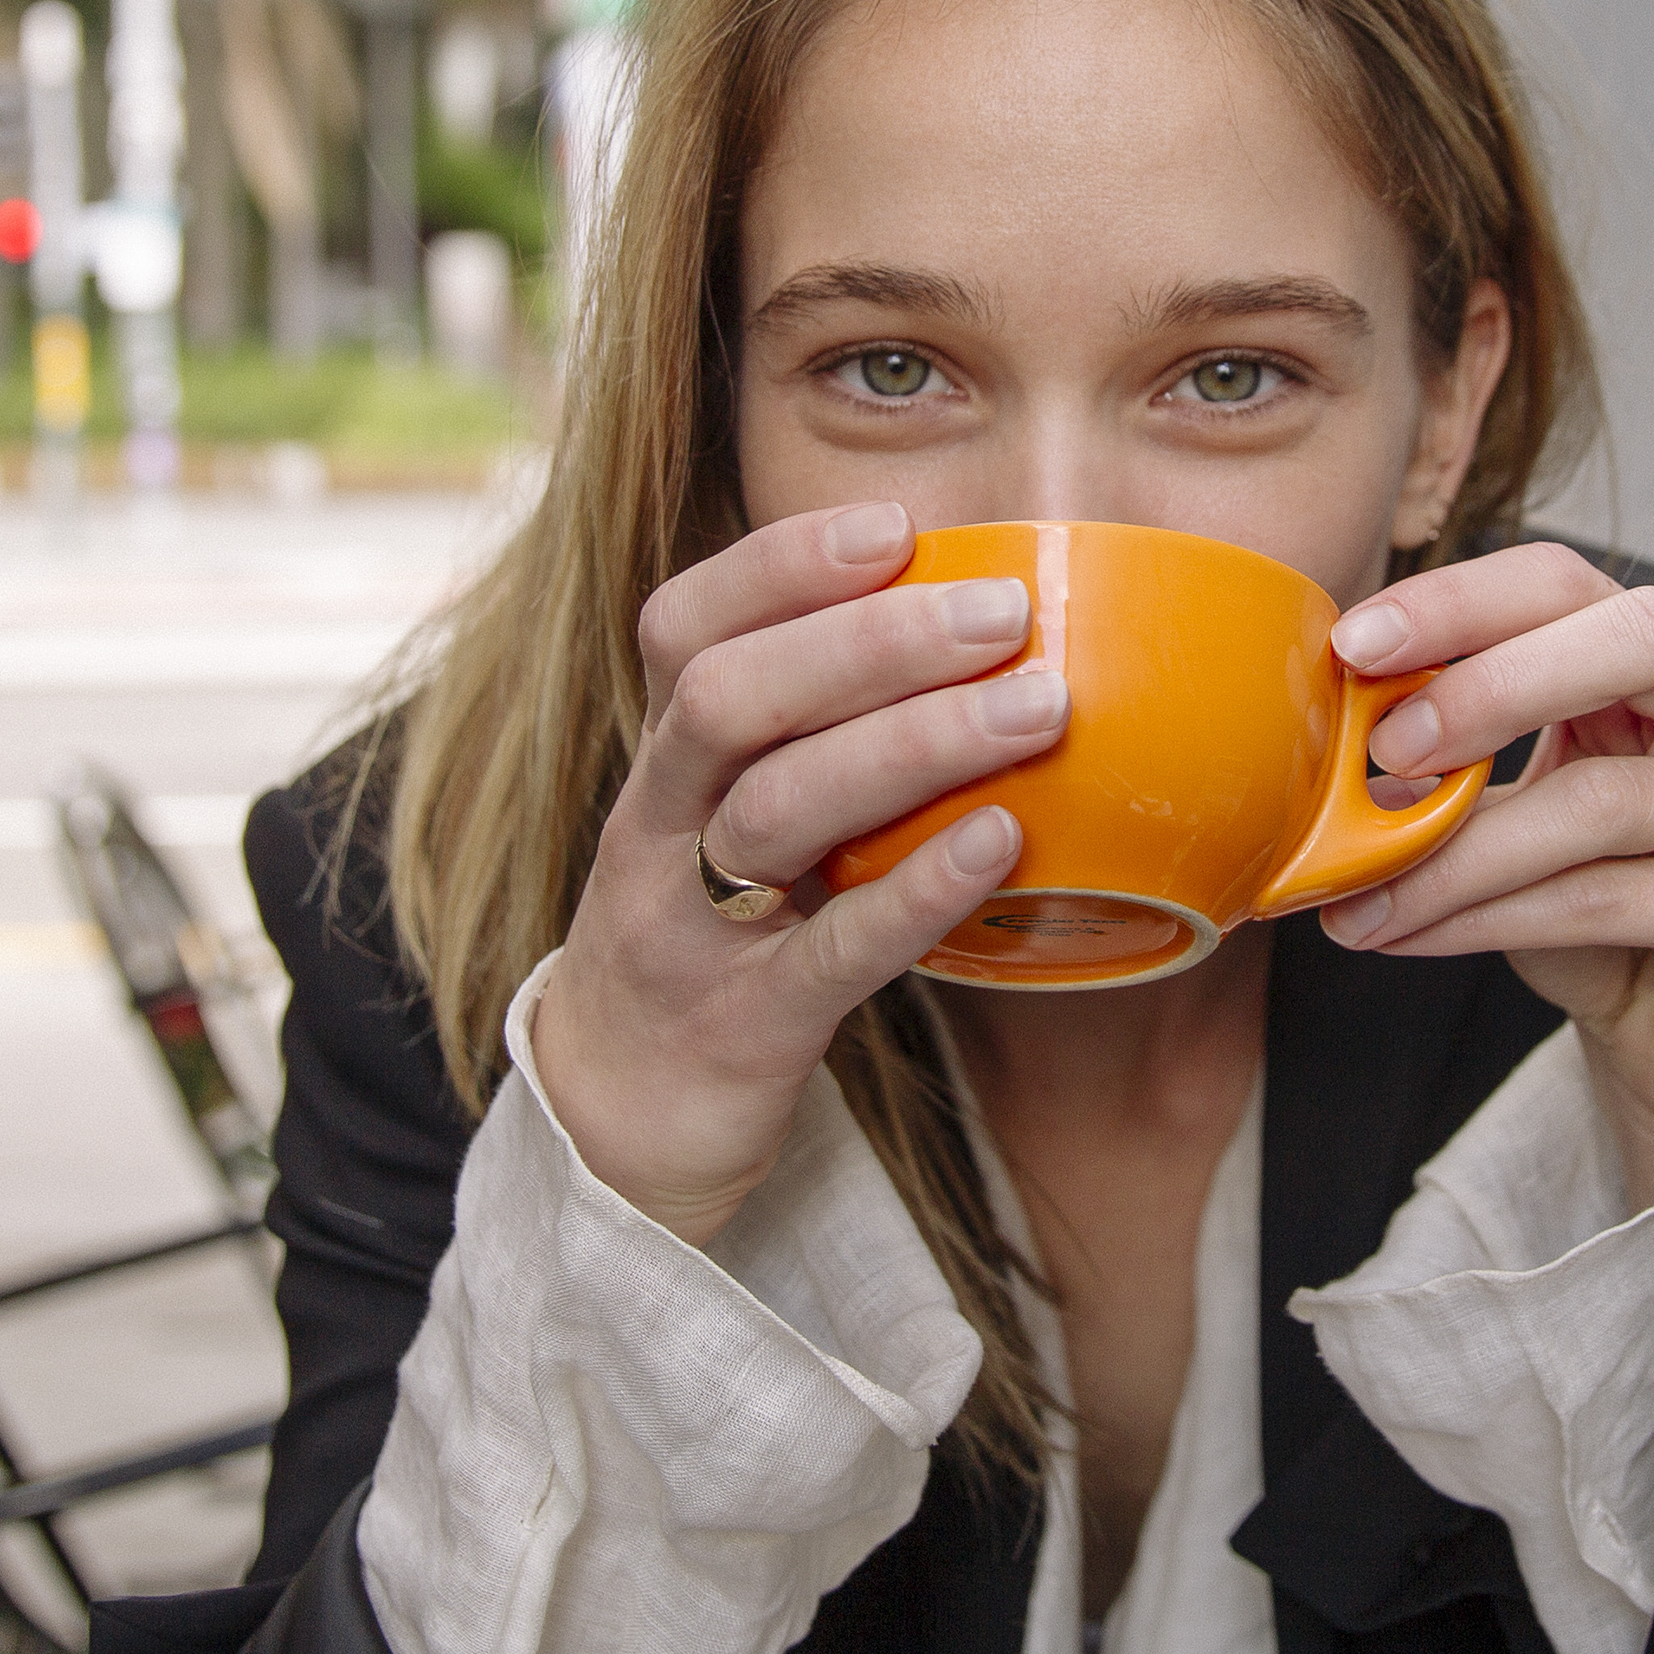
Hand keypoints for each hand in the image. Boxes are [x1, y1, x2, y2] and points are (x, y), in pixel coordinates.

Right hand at [530, 501, 1069, 1246]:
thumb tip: (978, 637)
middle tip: (1002, 613)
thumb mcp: (726, 822)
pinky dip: (915, 888)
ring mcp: (687, 928)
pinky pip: (828, 951)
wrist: (617, 1126)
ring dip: (911, 745)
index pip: (682, 629)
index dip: (779, 567)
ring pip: (776, 811)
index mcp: (662, 761)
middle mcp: (656, 827)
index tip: (894, 527)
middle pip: (732, 701)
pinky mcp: (742, 1026)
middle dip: (869, 643)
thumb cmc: (712, 940)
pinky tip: (999, 841)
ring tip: (1035, 709)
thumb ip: (809, 738)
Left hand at [1314, 545, 1653, 1204]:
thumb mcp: (1512, 809)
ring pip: (1602, 798)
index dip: (1462, 600)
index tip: (1357, 642)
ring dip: (1459, 850)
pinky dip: (1490, 918)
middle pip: (1642, 638)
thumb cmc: (1592, 897)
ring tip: (1361, 892)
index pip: (1569, 583)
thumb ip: (1450, 759)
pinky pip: (1609, 899)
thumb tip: (1324, 737)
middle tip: (1388, 747)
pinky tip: (1411, 934)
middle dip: (1497, 684)